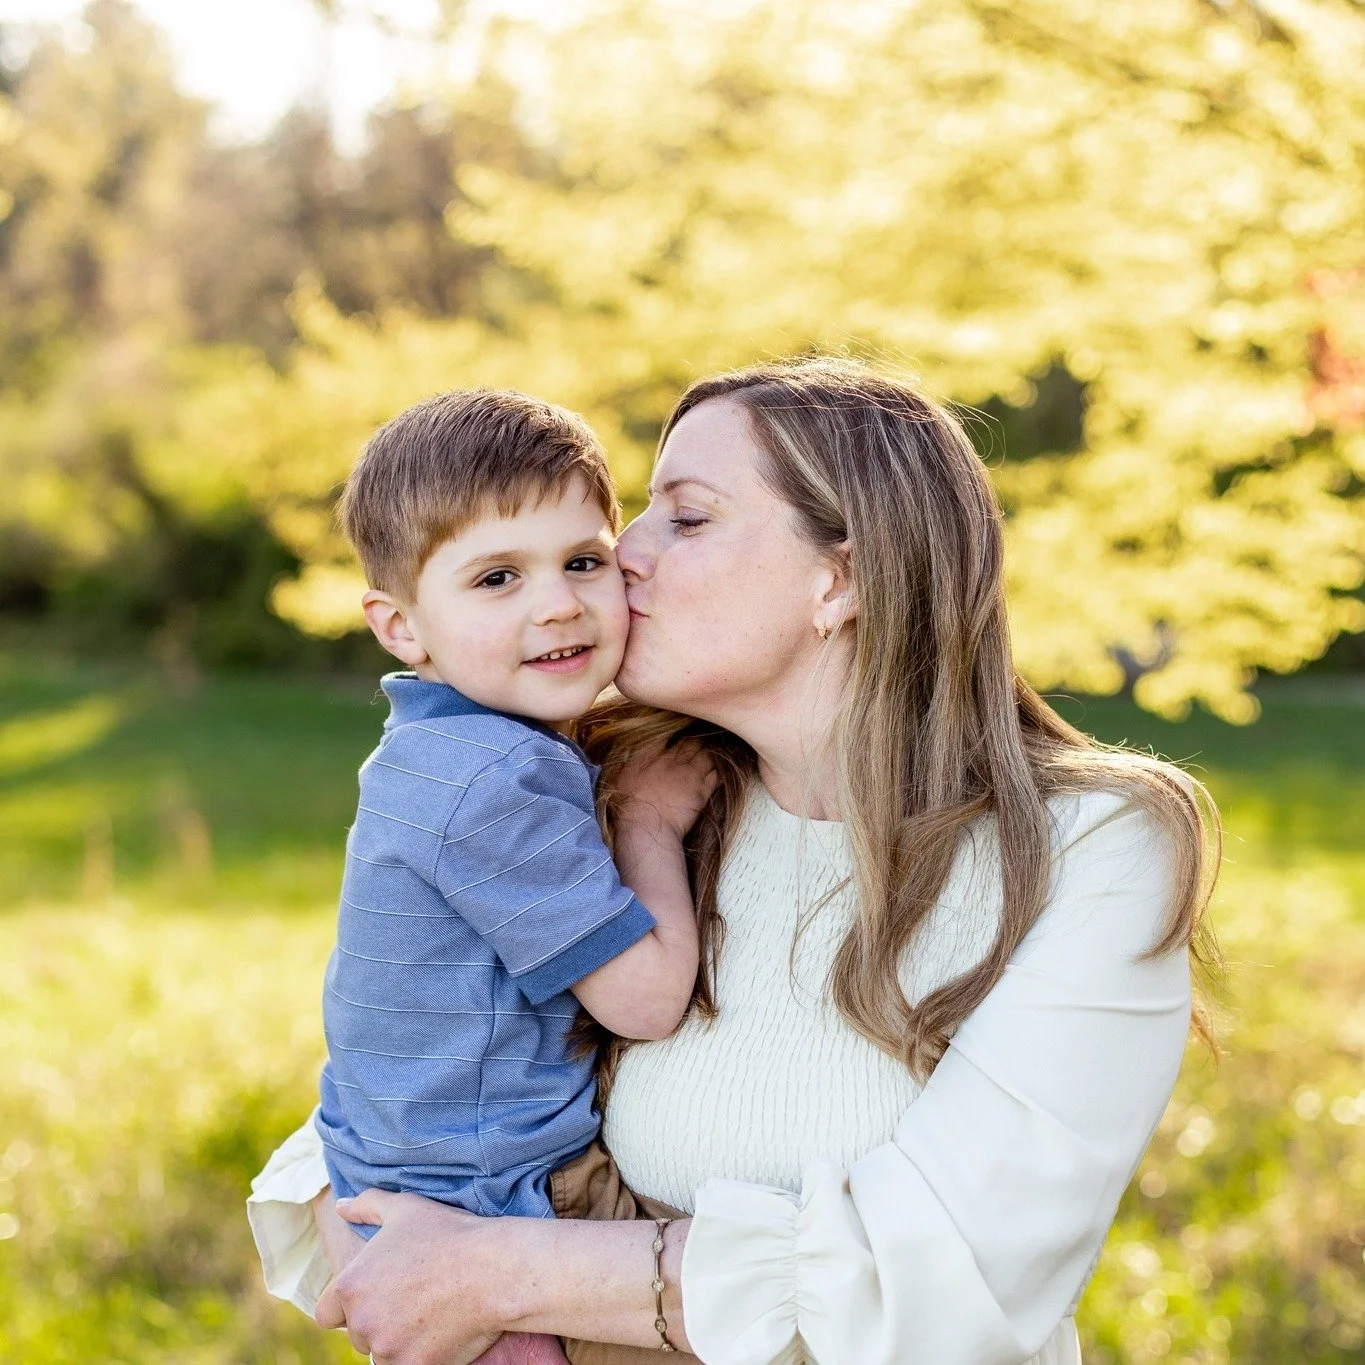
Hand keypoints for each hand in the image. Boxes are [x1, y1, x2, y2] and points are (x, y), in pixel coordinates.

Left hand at [314, 1189, 505, 1364]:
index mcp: (350, 1285)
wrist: (492, 1269)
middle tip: (413, 1300)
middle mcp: (361, 1321)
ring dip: (399, 1342)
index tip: (378, 1297)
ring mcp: (386, 1349)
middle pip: (359, 1334)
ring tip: (429, 1314)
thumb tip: (340, 1206)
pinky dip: (421, 1356)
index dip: (350, 1306)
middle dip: (380, 1322)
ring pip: (383, 1353)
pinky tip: (442, 1331)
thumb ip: (366, 1206)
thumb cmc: (448, 1234)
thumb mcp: (404, 1208)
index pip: (327, 1314)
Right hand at [614, 740, 717, 841]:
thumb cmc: (631, 801)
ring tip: (707, 758)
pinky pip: (716, 777)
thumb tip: (650, 742)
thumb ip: (641, 754)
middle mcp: (680, 764)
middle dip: (699, 744)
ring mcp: (693, 778)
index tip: (685, 739)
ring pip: (709, 759)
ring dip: (709, 756)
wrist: (647, 826)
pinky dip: (717, 772)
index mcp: (662, 756)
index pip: (680, 739)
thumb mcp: (627, 771)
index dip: (684, 738)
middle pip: (697, 745)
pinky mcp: (702, 794)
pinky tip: (715, 772)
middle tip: (698, 746)